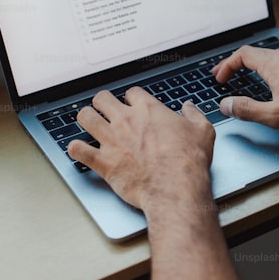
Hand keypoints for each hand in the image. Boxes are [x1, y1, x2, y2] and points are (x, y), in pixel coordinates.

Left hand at [66, 88, 215, 210]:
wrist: (174, 186)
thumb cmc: (188, 160)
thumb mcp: (202, 131)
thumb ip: (194, 115)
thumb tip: (189, 107)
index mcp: (148, 110)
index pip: (132, 93)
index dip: (132, 99)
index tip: (134, 105)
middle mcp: (126, 121)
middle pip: (102, 99)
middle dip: (102, 103)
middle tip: (105, 109)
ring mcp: (111, 140)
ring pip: (85, 118)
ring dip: (85, 119)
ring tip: (88, 122)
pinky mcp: (103, 161)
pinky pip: (78, 150)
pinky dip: (76, 149)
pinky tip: (78, 149)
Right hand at [212, 46, 278, 140]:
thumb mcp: (275, 116)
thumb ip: (247, 110)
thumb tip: (226, 105)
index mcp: (276, 66)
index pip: (243, 55)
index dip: (226, 65)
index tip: (219, 77)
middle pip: (256, 53)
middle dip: (237, 64)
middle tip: (226, 75)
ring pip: (271, 58)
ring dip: (254, 66)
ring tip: (246, 77)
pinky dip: (269, 70)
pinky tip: (273, 84)